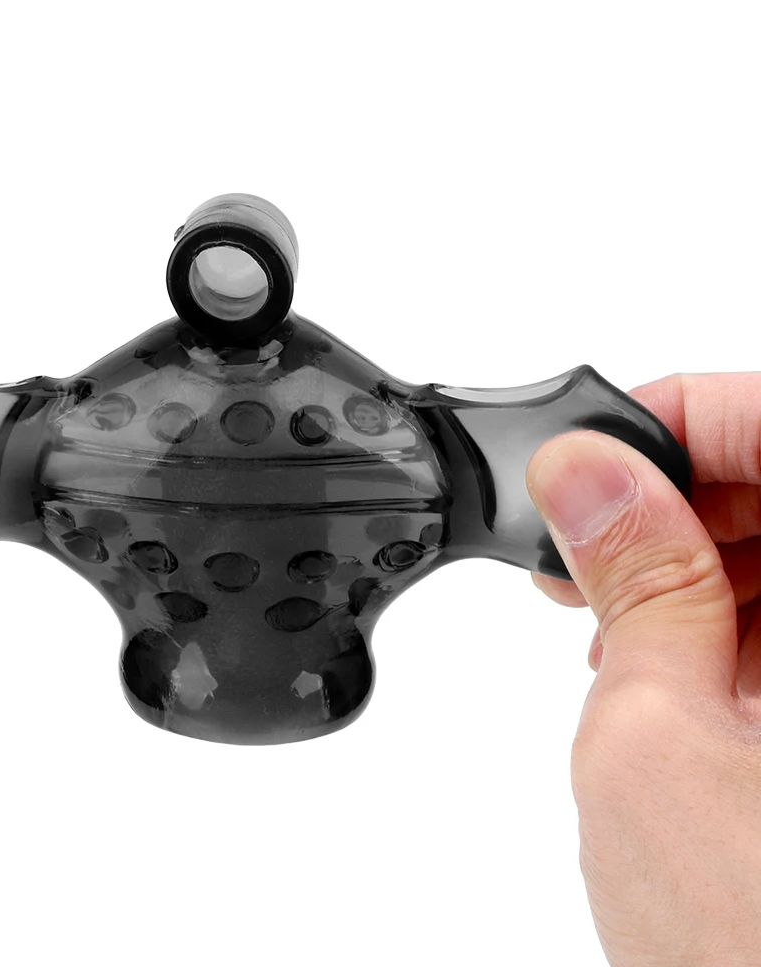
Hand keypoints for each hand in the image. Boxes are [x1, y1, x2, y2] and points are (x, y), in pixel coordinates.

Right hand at [527, 373, 760, 966]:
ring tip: (613, 620)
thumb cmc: (746, 951)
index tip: (594, 448)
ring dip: (693, 557)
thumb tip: (586, 468)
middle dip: (678, 495)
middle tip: (585, 539)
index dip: (686, 417)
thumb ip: (633, 578)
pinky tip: (665, 658)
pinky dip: (723, 611)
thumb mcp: (654, 736)